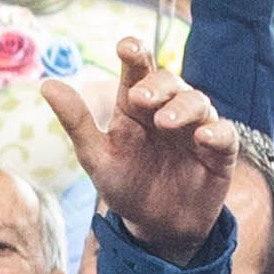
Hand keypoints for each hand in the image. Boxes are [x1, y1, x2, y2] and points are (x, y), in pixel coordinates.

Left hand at [51, 38, 237, 260]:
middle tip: (139, 98)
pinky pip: (226, 134)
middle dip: (157, 86)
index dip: (135, 54)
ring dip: (183, 106)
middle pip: (169, 82)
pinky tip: (204, 136)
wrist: (155, 227)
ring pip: (198, 102)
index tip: (126, 46)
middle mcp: (168, 110)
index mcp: (136, 106)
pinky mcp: (219, 153)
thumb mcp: (96, 156)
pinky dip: (217, 131)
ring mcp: (196, 129)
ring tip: (165, 121)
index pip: (137, 71)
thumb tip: (47, 84)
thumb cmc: (125, 184)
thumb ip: (76, 122)